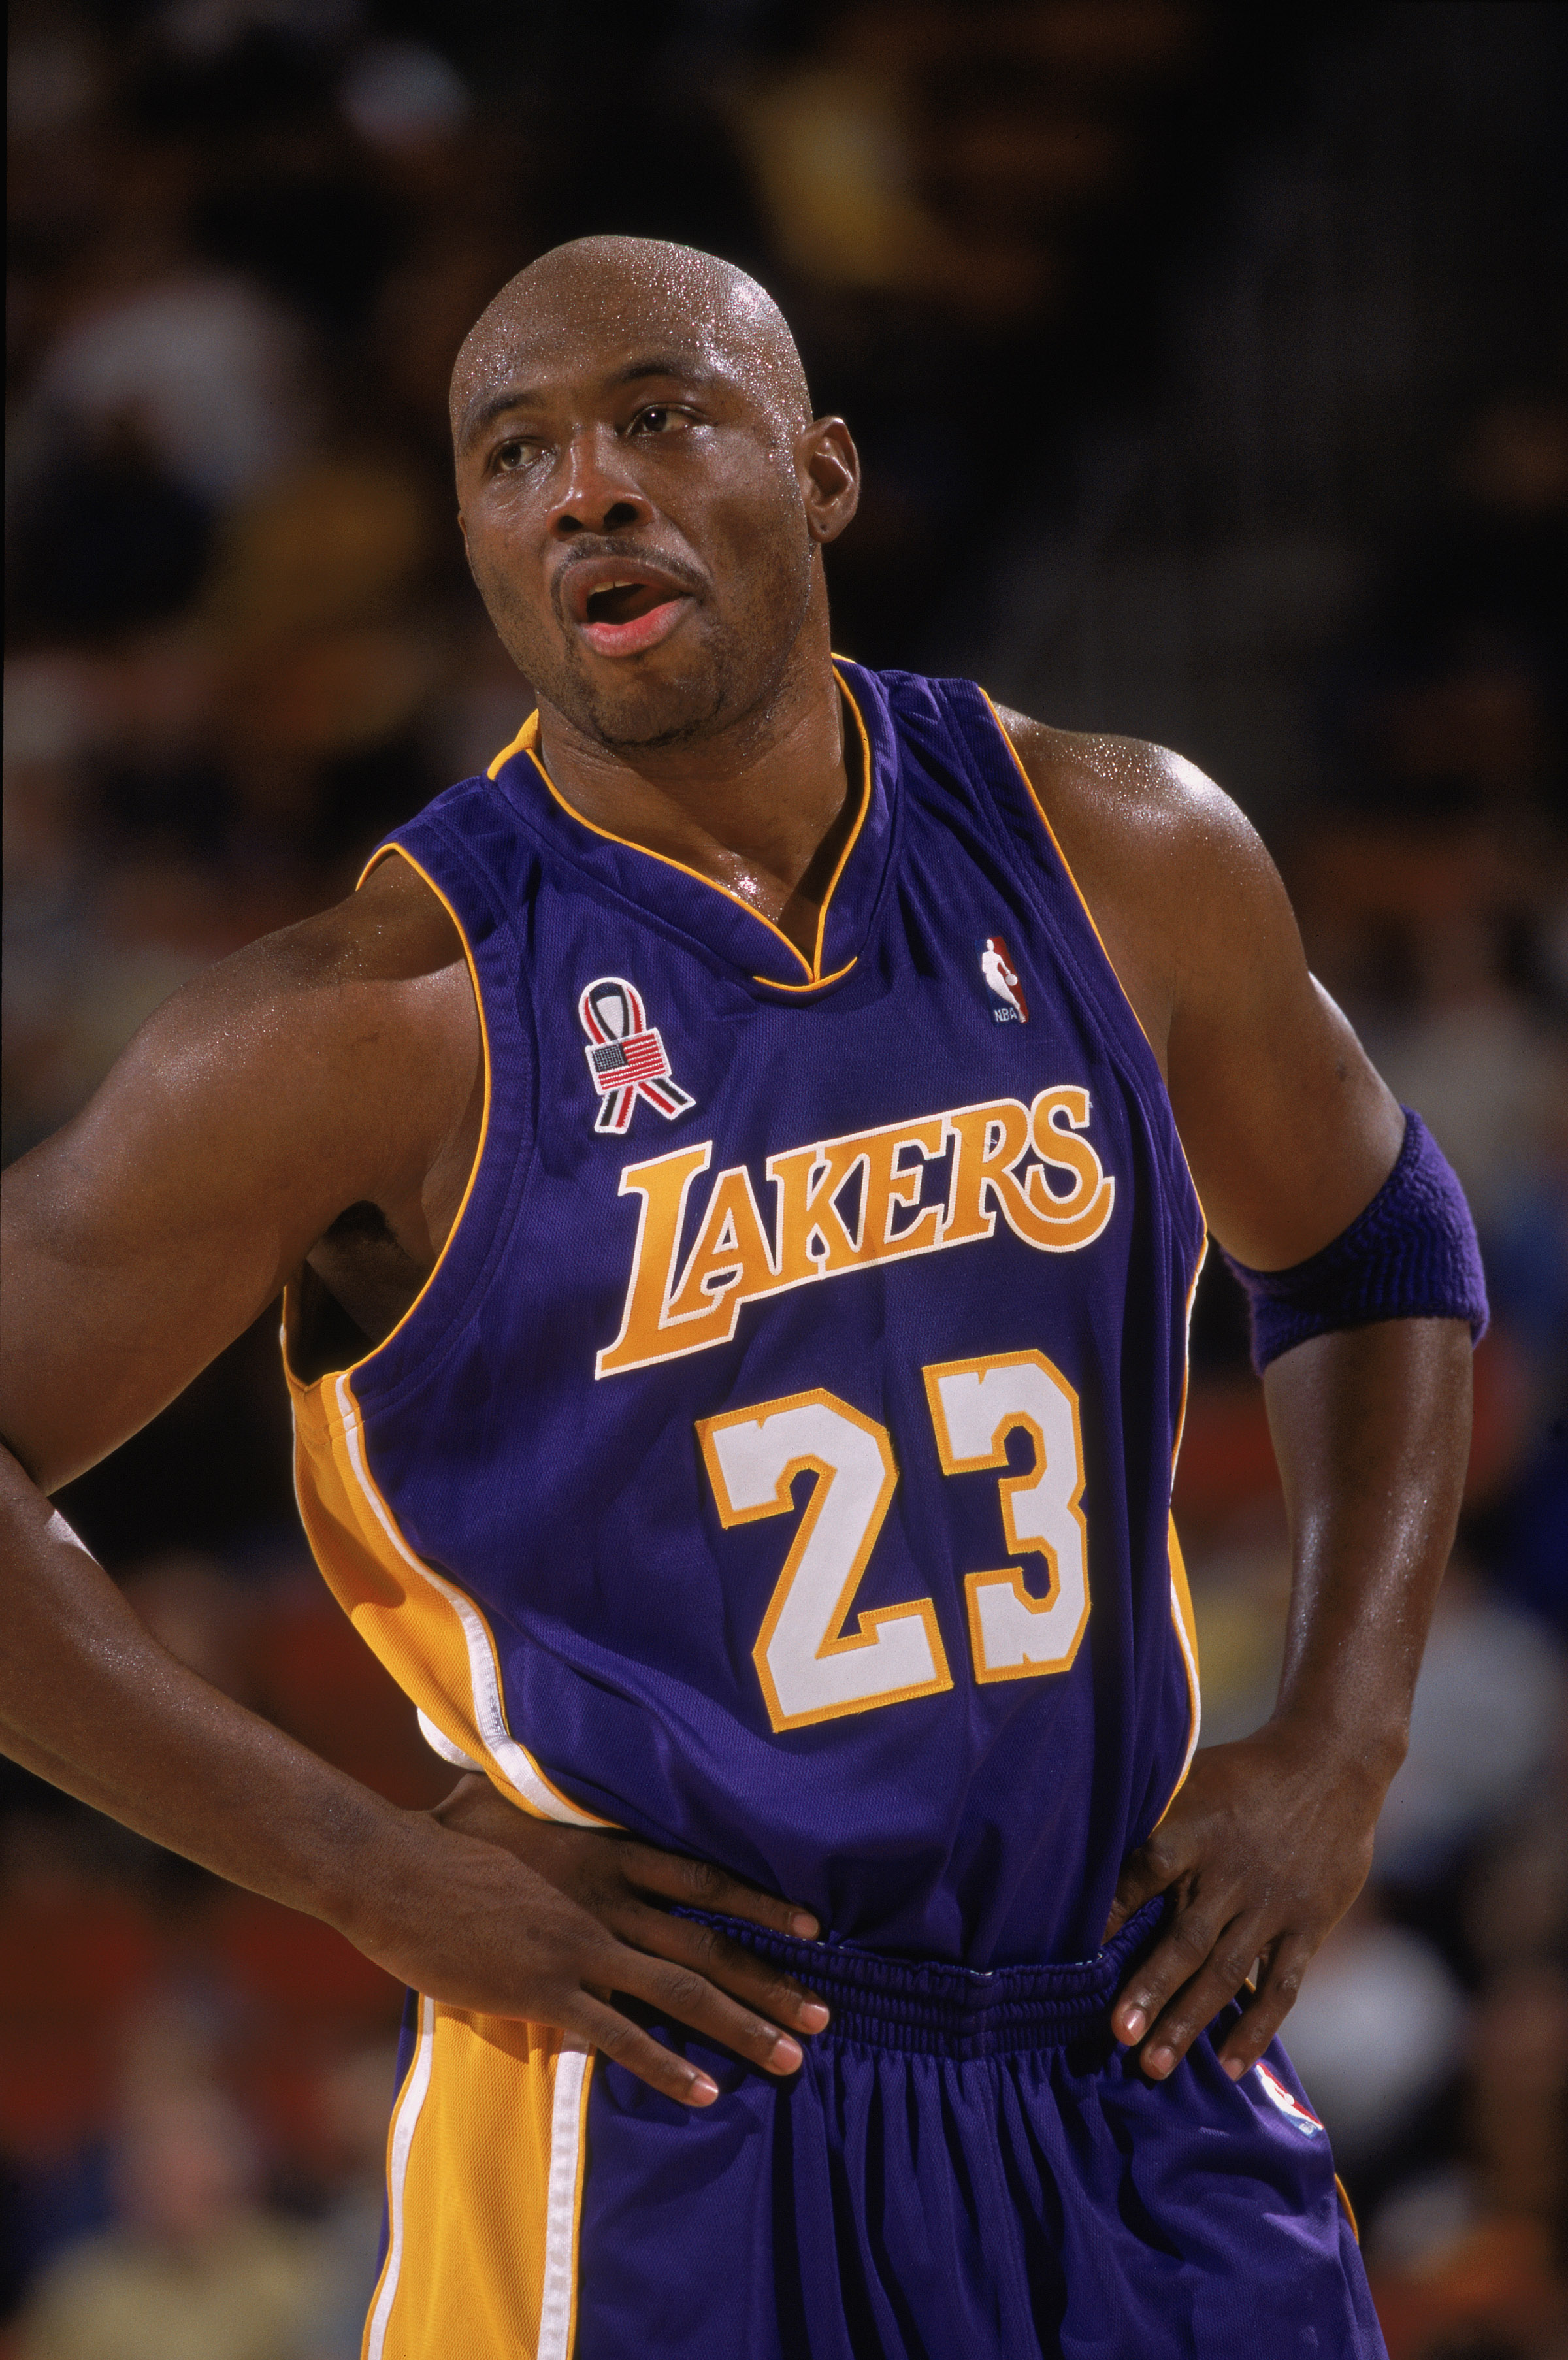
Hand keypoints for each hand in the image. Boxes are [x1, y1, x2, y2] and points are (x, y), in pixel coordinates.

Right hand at [342, 1777, 829, 2108]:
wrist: (393, 1868)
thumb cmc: (444, 1829)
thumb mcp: (514, 1798)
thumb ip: (553, 1800)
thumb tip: (556, 1774)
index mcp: (608, 1850)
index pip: (706, 1879)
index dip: (761, 1903)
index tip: (812, 1928)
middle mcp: (610, 1897)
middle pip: (710, 1943)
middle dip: (771, 1982)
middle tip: (825, 2017)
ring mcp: (582, 1945)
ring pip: (682, 1992)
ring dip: (742, 2028)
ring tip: (792, 2060)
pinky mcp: (546, 1989)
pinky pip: (622, 2036)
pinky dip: (669, 2067)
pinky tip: (708, 2094)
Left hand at [1103, 1718, 1385, 2082]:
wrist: (1331, 1762)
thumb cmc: (1245, 1775)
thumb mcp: (1193, 1777)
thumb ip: (1151, 1817)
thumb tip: (1088, 1843)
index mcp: (1195, 1831)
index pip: (1144, 1873)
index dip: (1110, 1912)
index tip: (1077, 1956)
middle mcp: (1231, 1873)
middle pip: (1184, 1940)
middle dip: (1149, 1990)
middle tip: (1115, 2036)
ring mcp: (1272, 1904)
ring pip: (1226, 1973)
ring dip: (1189, 2021)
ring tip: (1153, 2065)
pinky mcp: (1308, 1924)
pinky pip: (1280, 1985)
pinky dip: (1256, 2027)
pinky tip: (1229, 2065)